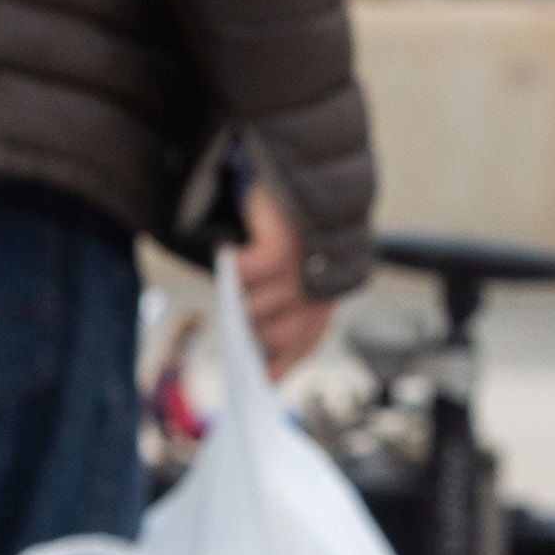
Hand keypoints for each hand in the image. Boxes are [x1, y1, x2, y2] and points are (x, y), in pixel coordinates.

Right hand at [235, 177, 334, 377]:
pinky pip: (243, 275)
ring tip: (239, 265)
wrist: (304, 174)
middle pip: (270, 337)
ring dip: (236, 289)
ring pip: (252, 307)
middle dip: (246, 326)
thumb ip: (275, 310)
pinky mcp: (284, 251)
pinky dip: (232, 263)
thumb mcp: (286, 277)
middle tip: (235, 300)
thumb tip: (249, 348)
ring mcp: (303, 274)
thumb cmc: (285, 232)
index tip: (255, 380)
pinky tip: (233, 247)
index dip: (274, 368)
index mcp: (322, 305)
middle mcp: (319, 294)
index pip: (299, 351)